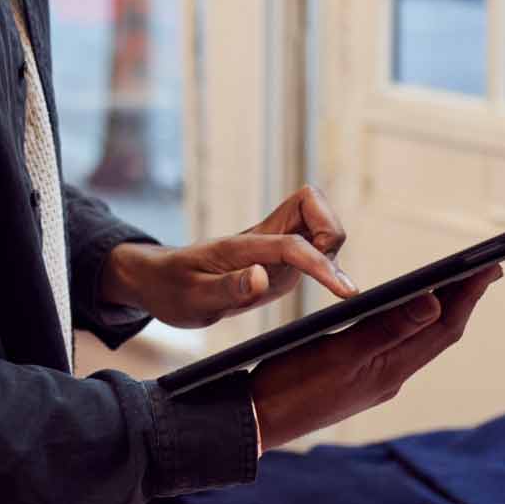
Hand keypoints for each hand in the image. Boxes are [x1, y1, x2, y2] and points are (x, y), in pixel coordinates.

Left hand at [103, 186, 358, 327]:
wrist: (158, 281)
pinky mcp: (277, 260)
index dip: (321, 265)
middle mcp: (261, 239)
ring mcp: (272, 246)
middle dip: (332, 232)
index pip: (290, 246)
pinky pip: (313, 242)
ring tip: (329, 280)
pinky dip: (328, 256)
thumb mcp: (192, 297)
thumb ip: (228, 288)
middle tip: (330, 276)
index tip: (346, 293)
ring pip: (317, 221)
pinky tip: (328, 282)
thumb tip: (262, 277)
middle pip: (312, 206)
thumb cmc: (171, 288)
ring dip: (332, 243)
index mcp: (240, 247)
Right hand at [251, 265, 502, 449]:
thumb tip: (433, 303)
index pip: (441, 328)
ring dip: (439, 311)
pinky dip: (410, 322)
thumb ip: (384, 329)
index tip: (489, 265)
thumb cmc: (290, 386)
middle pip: (436, 334)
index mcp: (390, 370)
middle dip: (462, 300)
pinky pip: (398, 346)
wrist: (258, 420)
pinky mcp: (358, 378)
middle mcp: (390, 376)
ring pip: (419, 341)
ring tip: (453, 286)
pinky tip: (404, 313)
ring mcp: (375, 379)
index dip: (467, 296)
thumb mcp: (337, 353)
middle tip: (485, 268)